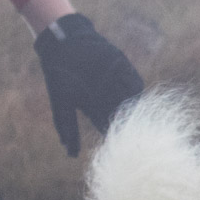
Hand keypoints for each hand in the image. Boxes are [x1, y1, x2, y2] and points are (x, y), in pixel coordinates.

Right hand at [33, 13, 144, 155]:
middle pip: (122, 113)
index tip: (121, 147)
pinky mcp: (120, 65)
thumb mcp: (61, 105)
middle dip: (129, 123)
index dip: (114, 135)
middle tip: (137, 135)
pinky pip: (133, 78)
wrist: (61, 44)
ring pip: (129, 97)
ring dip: (134, 106)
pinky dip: (135, 86)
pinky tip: (137, 95)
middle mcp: (106, 96)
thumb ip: (68, 129)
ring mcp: (114, 81)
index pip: (108, 125)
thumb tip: (71, 155)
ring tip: (139, 117)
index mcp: (94, 107)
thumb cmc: (59, 77)